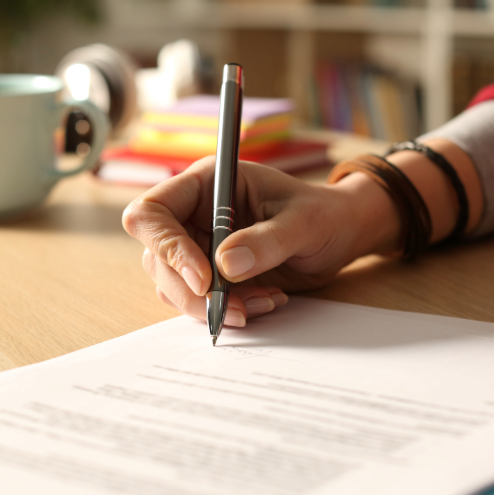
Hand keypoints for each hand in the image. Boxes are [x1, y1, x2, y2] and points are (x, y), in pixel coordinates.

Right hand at [122, 157, 399, 326]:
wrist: (340, 236)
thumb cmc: (324, 215)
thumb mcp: (304, 223)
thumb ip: (267, 241)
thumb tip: (224, 265)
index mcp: (207, 183)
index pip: (153, 212)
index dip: (168, 247)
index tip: (204, 279)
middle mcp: (194, 214)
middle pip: (157, 257)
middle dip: (192, 291)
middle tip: (235, 309)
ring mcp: (198, 246)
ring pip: (173, 285)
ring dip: (211, 305)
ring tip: (262, 301)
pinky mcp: (210, 275)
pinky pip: (198, 301)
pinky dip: (226, 311)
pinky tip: (264, 301)